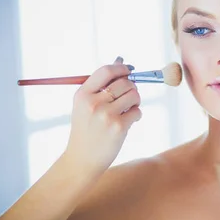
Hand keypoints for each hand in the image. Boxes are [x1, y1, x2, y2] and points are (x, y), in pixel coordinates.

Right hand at [64, 56, 141, 172]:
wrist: (82, 159)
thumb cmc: (86, 129)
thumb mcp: (85, 105)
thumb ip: (101, 84)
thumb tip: (121, 61)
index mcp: (83, 94)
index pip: (106, 71)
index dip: (122, 69)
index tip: (129, 71)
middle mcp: (93, 102)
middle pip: (125, 82)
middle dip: (132, 88)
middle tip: (129, 97)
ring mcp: (106, 115)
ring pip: (134, 95)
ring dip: (135, 101)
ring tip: (128, 110)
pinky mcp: (118, 127)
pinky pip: (137, 112)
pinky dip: (136, 115)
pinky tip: (127, 122)